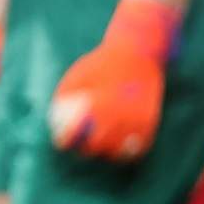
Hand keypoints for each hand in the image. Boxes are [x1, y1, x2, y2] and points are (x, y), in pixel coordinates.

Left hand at [49, 0, 178, 161]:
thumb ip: (64, 99)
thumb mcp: (76, 75)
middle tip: (83, 144)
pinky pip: (140, 146)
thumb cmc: (102, 62)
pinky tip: (123, 147)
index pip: (74, 136)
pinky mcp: (150, 120)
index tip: (63, 141)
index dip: (65, 142)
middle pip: (97, 147)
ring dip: (109, 152)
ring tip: (104, 148)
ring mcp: (135, 120)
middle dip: (86, 149)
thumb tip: (53, 121)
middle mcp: (117, 115)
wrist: (139, 51)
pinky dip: (130, 151)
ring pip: (120, 151)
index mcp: (96, 106)